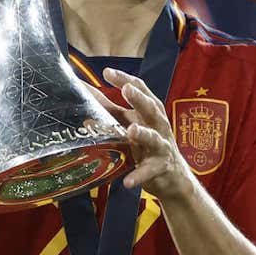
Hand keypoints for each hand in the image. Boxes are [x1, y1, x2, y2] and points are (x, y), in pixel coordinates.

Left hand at [89, 68, 193, 201]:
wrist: (172, 176)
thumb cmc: (147, 144)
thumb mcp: (130, 123)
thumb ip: (109, 109)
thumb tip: (83, 92)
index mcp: (150, 111)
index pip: (140, 90)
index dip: (125, 79)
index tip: (107, 72)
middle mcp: (158, 125)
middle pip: (150, 108)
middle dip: (139, 98)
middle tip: (126, 89)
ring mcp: (161, 146)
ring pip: (154, 137)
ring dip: (143, 133)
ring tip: (131, 130)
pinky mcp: (160, 167)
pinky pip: (149, 171)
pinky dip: (139, 175)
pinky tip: (127, 182)